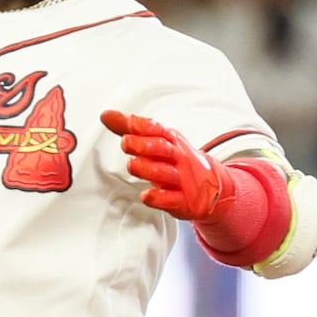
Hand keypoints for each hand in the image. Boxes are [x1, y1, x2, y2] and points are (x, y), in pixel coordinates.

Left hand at [101, 110, 233, 221]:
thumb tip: (106, 115)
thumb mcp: (157, 141)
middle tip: (126, 142)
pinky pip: (172, 199)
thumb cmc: (176, 160)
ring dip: (148, 169)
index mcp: (171, 141)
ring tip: (132, 165)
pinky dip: (159, 198)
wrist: (211, 186)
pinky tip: (146, 196)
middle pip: (163, 149)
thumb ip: (131, 130)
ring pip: (166, 174)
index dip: (144, 126)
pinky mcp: (183, 201)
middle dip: (144, 145)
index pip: (158, 130)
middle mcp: (178, 158)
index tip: (129, 122)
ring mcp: (182, 180)